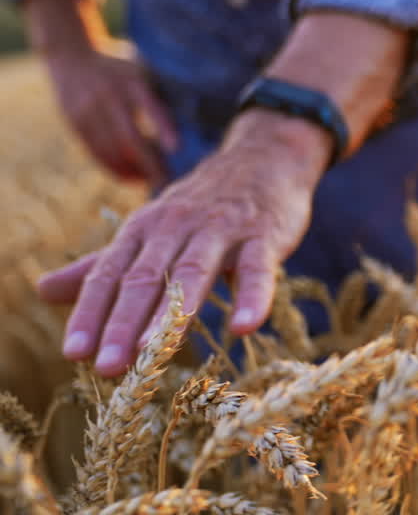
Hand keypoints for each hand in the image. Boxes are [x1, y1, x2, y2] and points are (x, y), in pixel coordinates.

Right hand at [23, 0, 176, 187]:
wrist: (71, 57)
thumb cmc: (119, 70)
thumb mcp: (141, 72)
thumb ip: (157, 96)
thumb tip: (186, 133)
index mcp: (132, 81)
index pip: (151, 106)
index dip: (163, 127)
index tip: (176, 148)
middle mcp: (109, 96)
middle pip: (130, 137)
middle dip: (150, 163)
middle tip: (168, 183)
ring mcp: (88, 111)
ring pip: (111, 150)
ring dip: (132, 171)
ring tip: (150, 181)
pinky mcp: (75, 123)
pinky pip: (95, 152)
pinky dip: (113, 168)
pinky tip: (129, 177)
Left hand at [36, 110, 329, 376]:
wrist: (265, 158)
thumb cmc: (205, 205)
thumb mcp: (150, 230)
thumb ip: (104, 265)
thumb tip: (42, 290)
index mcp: (144, 229)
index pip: (109, 274)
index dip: (90, 313)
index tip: (75, 353)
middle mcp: (176, 226)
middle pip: (145, 278)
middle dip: (122, 323)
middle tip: (106, 367)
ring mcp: (221, 229)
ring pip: (192, 273)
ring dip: (171, 314)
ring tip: (151, 351)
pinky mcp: (264, 234)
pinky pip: (256, 268)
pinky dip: (252, 296)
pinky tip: (244, 326)